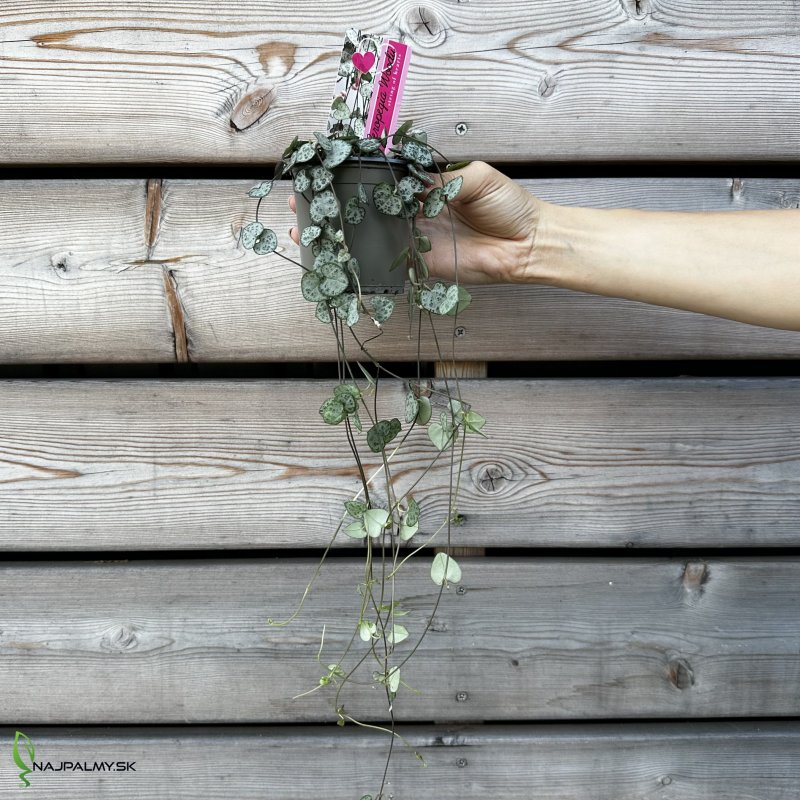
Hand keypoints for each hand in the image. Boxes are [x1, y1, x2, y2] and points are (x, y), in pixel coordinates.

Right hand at [288, 160, 538, 283]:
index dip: (355, 175)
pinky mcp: (420, 264)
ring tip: (304, 228)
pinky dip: (363, 262)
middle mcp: (414, 211)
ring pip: (370, 235)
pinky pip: (388, 263)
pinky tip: (338, 258)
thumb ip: (439, 178)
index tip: (326, 170)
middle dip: (335, 204)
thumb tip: (408, 180)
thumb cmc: (508, 205)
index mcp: (425, 186)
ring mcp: (414, 238)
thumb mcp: (475, 177)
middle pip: (367, 207)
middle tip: (300, 201)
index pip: (383, 178)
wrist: (527, 244)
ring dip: (340, 233)